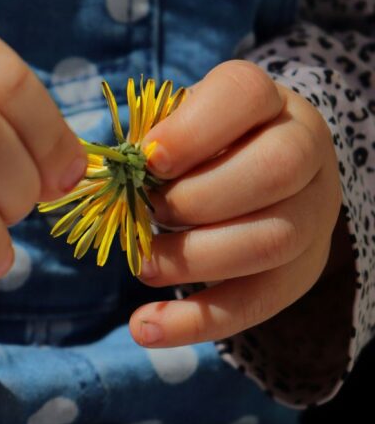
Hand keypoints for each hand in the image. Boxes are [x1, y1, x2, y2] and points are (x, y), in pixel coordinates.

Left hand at [128, 60, 342, 346]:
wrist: (255, 170)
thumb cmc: (198, 144)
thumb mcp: (176, 124)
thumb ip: (151, 141)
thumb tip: (110, 176)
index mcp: (265, 100)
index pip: (244, 95)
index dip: (193, 131)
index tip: (148, 159)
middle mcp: (304, 149)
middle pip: (274, 170)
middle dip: (196, 199)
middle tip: (147, 213)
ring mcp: (313, 212)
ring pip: (272, 240)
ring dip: (194, 260)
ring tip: (143, 267)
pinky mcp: (301, 270)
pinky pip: (258, 303)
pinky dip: (196, 322)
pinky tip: (146, 328)